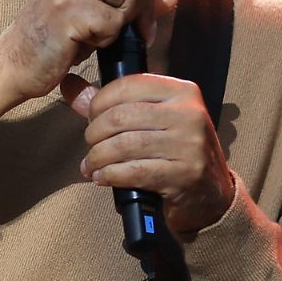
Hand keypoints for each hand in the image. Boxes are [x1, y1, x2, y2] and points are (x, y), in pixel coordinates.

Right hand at [0, 0, 168, 104]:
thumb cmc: (55, 40)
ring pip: (128, 0)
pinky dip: (102, 41)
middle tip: (115, 35)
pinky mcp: (68, 10)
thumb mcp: (95, 12)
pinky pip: (112, 25)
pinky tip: (77, 44)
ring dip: (116, 27)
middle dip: (138, 13)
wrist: (12, 64)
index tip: (133, 24)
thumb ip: (133, 1)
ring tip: (89, 36)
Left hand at [66, 66, 236, 237]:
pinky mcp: (184, 174)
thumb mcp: (152, 121)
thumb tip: (70, 86)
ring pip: (124, 145)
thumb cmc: (175, 152)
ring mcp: (189, 145)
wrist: (211, 194)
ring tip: (91, 165)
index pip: (128, 85)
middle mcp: (189, 113)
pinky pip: (134, 171)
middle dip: (95, 133)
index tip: (91, 117)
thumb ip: (111, 104)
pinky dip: (110, 175)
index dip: (100, 102)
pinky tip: (102, 178)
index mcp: (182, 91)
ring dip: (98, 158)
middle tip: (90, 145)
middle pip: (121, 117)